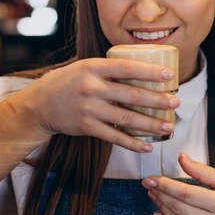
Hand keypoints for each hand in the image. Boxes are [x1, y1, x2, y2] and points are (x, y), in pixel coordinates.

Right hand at [13, 58, 178, 152]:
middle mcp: (91, 87)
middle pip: (131, 95)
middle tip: (175, 103)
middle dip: (157, 100)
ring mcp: (88, 109)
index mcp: (93, 68)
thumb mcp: (84, 67)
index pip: (127, 68)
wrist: (38, 105)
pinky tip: (147, 146)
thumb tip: (142, 70)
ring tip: (168, 127)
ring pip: (126, 118)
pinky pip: (114, 137)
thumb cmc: (67, 82)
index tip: (169, 76)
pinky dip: (132, 143)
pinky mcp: (86, 127)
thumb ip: (108, 70)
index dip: (149, 72)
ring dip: (150, 124)